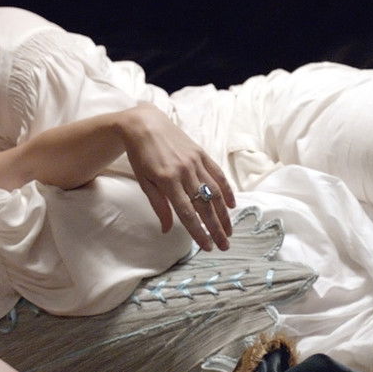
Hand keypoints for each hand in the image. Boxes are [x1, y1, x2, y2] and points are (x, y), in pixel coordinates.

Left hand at [119, 105, 234, 249]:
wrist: (144, 124)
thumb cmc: (140, 155)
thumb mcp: (144, 182)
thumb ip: (159, 206)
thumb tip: (167, 230)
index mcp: (168, 181)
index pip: (187, 212)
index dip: (198, 231)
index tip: (207, 246)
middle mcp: (184, 172)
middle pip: (204, 206)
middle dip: (216, 228)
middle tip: (224, 245)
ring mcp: (195, 162)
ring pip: (214, 192)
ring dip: (224, 214)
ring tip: (229, 231)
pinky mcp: (201, 154)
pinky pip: (217, 174)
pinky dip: (226, 190)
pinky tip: (232, 205)